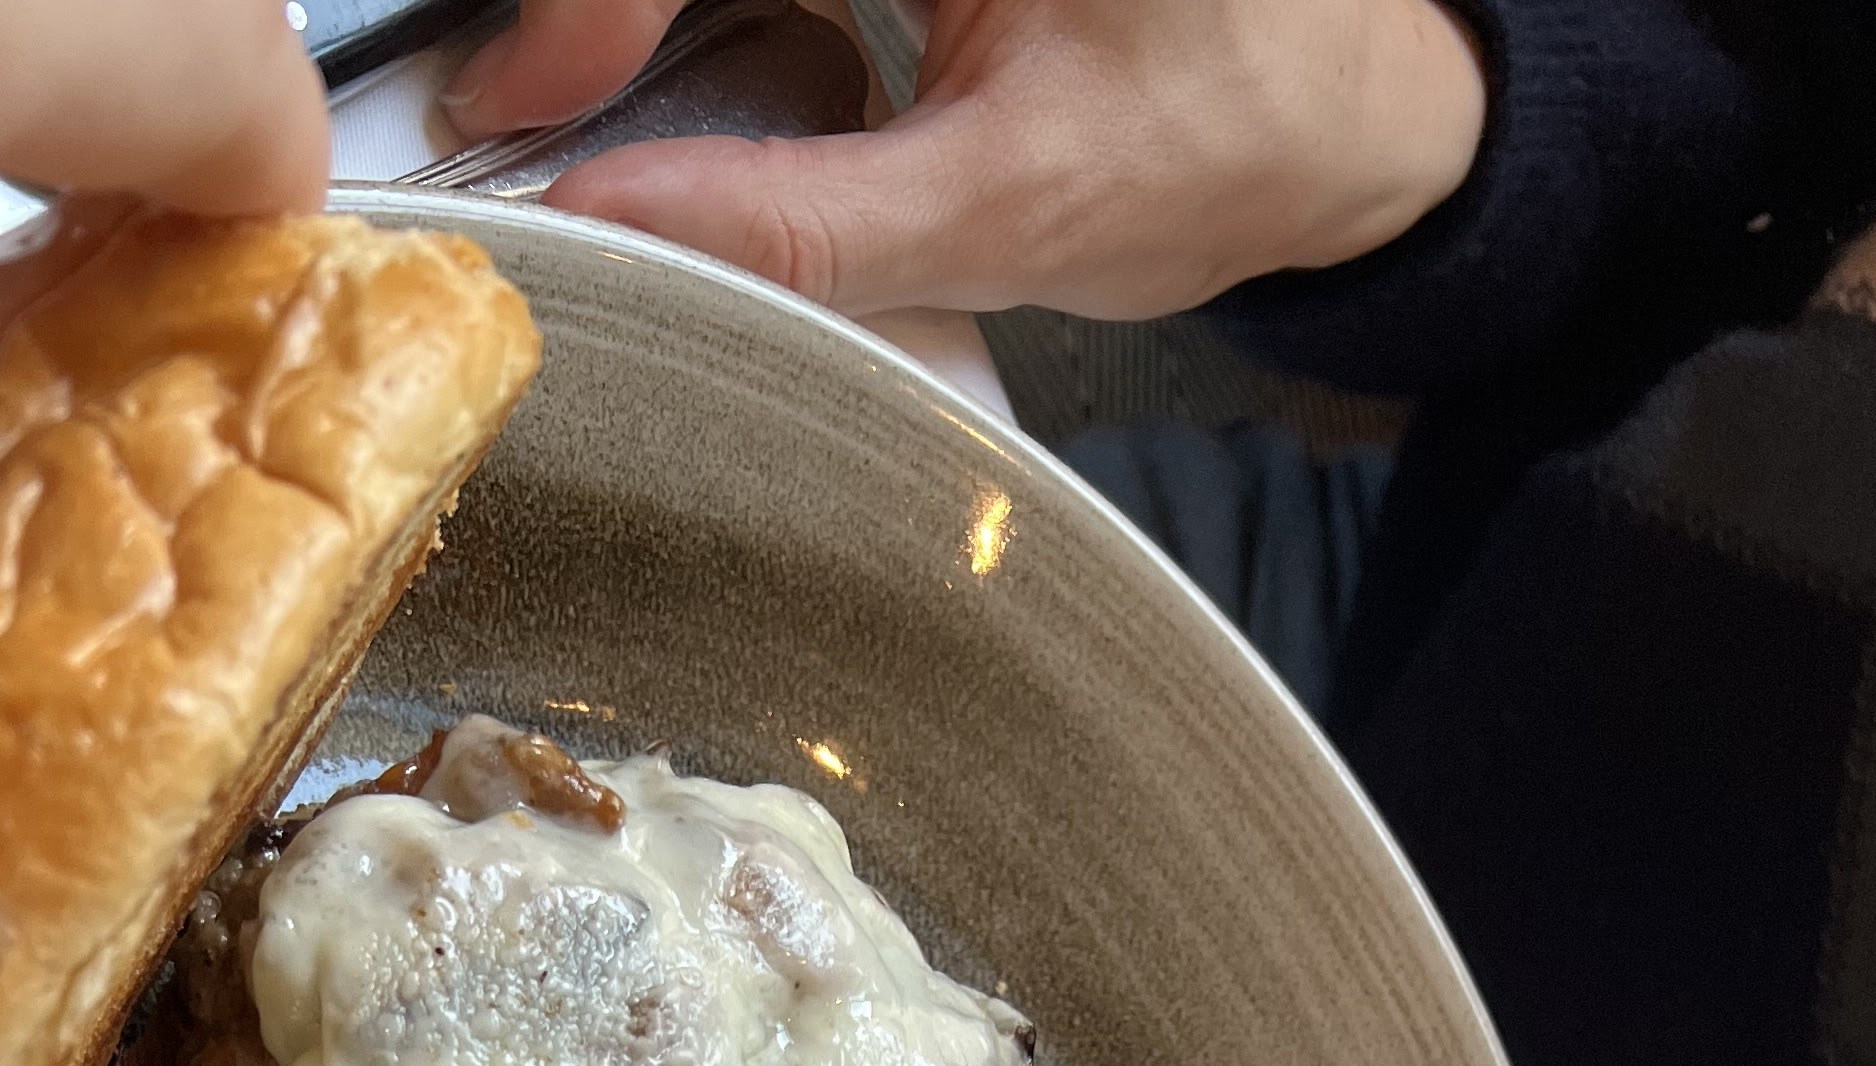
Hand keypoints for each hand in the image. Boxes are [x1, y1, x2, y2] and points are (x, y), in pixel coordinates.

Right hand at [448, 0, 1485, 323]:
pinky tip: (665, 62)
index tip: (523, 103)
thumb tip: (617, 233)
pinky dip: (712, 5)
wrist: (1354, 108)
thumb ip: (802, 224)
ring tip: (573, 87)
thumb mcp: (1004, 205)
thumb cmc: (1225, 133)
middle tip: (521, 106)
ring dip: (643, 9)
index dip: (587, 1)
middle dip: (598, 4)